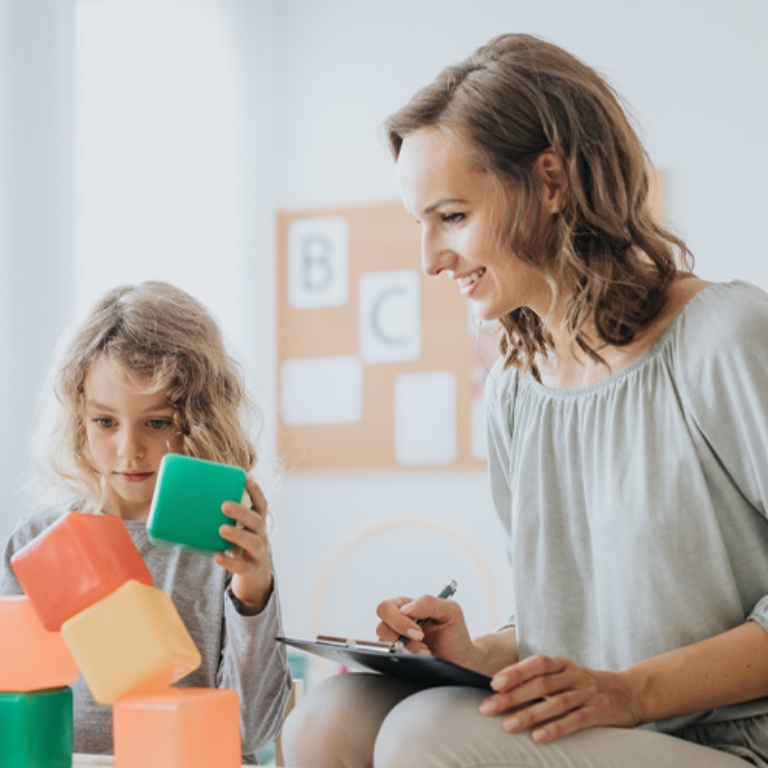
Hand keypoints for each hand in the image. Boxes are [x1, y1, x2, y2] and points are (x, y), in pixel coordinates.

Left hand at [214, 477, 272, 614]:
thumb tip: (185, 504)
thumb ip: (222, 519)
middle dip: (241, 512)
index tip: (245, 478)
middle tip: (224, 505)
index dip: (256, 491)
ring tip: (221, 529)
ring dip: (238, 534)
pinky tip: (217, 556)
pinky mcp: (250, 570)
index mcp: (258, 523)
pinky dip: (230, 561)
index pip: (261, 504)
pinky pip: (242, 566)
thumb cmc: (239, 547)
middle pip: (257, 521)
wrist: (255, 577)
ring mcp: (258, 554)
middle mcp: (261, 536)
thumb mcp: (239, 531)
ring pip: (253, 542)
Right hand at [375, 594, 475, 664]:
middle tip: (421, 641)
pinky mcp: (396, 658)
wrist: (461, 660)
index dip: (399, 621)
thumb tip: (407, 609)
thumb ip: (429, 602)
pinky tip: (420, 660)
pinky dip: (404, 660)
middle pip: (381, 627)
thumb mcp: (450, 611)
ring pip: (384, 645)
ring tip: (426, 653)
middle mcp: (397, 623)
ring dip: (406, 651)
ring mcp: (395, 642)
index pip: (386, 608)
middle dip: (400, 636)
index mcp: (406, 607)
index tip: (419, 632)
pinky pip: (389, 659)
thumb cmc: (455, 633)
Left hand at [479, 654, 643, 742]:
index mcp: (563, 664)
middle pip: (541, 684)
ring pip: (555, 703)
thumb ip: (540, 679)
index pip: (536, 664)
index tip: (494, 683)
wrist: (630, 692)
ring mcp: (587, 694)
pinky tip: (538, 737)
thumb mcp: (565, 675)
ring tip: (507, 725)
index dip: (515, 672)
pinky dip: (556, 728)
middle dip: (513, 696)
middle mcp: (574, 676)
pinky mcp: (599, 713)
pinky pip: (575, 720)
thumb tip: (502, 689)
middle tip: (488, 708)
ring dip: (529, 715)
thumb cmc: (586, 685)